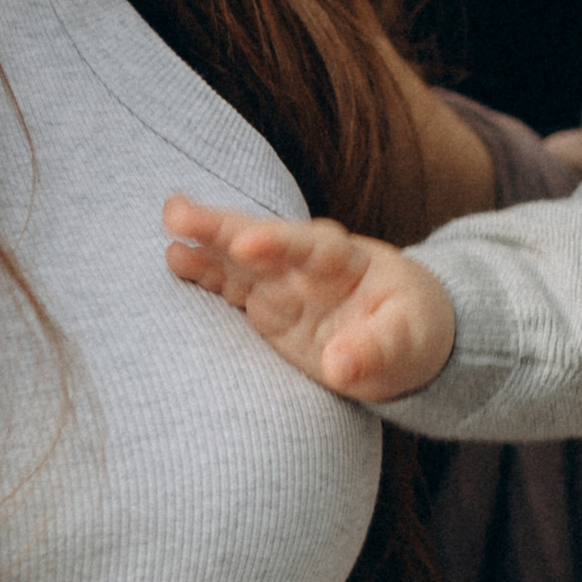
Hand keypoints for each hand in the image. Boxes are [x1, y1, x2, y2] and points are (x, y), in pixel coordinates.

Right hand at [162, 200, 455, 402]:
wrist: (405, 333)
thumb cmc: (412, 331)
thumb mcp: (408, 343)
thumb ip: (376, 350)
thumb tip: (339, 367)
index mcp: (350, 262)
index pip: (312, 248)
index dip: (279, 243)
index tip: (248, 243)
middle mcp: (310, 264)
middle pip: (264, 239)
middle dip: (225, 227)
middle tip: (179, 213)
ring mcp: (285, 282)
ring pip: (239, 257)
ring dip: (205, 239)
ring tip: (169, 220)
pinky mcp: (268, 304)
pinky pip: (232, 285)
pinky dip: (205, 272)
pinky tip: (174, 256)